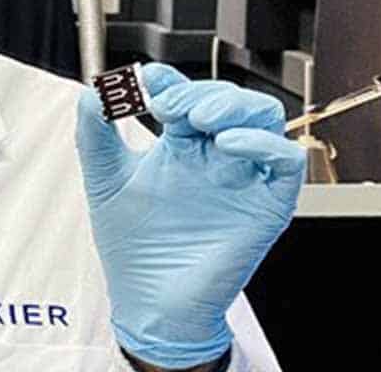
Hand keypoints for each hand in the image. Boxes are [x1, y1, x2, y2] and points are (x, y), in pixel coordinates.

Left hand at [75, 63, 305, 368]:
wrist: (150, 302)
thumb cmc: (133, 247)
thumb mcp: (105, 180)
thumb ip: (95, 133)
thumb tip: (94, 89)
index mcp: (179, 146)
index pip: (186, 94)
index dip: (170, 79)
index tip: (146, 80)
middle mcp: (214, 156)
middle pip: (227, 99)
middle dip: (198, 90)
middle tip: (167, 105)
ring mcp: (243, 178)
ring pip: (263, 118)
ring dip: (233, 106)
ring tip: (197, 118)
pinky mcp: (266, 205)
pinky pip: (286, 162)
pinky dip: (264, 143)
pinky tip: (227, 144)